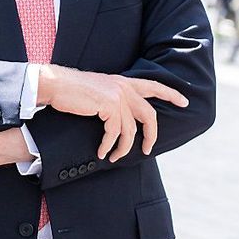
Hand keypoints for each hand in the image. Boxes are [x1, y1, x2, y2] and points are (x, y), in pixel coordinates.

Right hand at [37, 65, 188, 161]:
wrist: (54, 84)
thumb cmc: (70, 90)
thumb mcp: (97, 90)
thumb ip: (112, 98)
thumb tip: (119, 117)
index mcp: (123, 82)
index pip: (153, 85)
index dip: (171, 94)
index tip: (185, 102)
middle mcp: (124, 87)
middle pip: (149, 115)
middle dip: (151, 135)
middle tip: (148, 149)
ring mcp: (118, 96)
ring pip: (131, 130)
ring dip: (123, 148)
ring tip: (114, 157)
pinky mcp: (109, 106)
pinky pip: (114, 133)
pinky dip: (108, 146)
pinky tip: (101, 151)